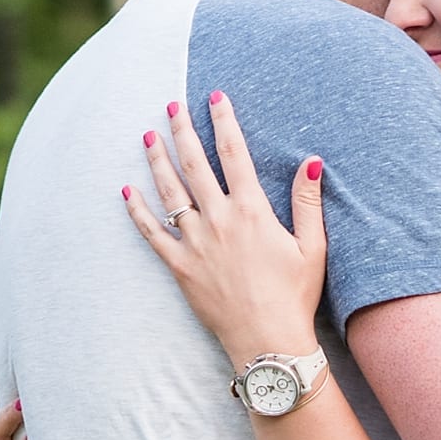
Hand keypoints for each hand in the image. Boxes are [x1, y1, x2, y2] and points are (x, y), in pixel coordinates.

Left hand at [123, 90, 326, 368]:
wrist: (268, 343)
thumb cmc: (295, 298)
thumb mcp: (313, 248)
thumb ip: (307, 201)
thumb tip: (312, 160)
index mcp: (252, 210)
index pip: (234, 152)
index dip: (223, 120)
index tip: (215, 96)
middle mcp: (219, 220)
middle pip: (194, 163)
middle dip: (181, 129)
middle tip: (171, 105)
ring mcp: (196, 243)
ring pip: (170, 191)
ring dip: (156, 159)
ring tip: (147, 135)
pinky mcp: (181, 267)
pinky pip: (152, 234)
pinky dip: (138, 212)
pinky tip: (127, 191)